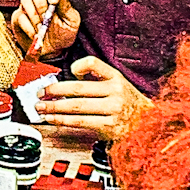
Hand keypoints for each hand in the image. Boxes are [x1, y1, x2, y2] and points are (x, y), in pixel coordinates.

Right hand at [11, 0, 80, 56]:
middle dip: (42, 3)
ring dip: (35, 16)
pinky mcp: (18, 18)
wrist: (53, 52)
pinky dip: (29, 27)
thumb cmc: (63, 34)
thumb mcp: (71, 21)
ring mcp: (26, 7)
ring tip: (43, 27)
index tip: (54, 0)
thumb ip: (66, 5)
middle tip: (48, 16)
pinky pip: (20, 16)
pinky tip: (36, 33)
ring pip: (25, 0)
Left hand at [33, 56, 147, 134]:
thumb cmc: (128, 103)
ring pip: (76, 107)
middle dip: (54, 91)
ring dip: (54, 108)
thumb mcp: (118, 84)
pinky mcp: (109, 127)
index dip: (77, 66)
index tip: (67, 72)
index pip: (92, 63)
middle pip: (77, 89)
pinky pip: (80, 122)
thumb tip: (69, 79)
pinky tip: (53, 119)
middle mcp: (115, 92)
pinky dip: (63, 121)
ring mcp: (112, 110)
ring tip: (41, 108)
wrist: (150, 125)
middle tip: (40, 93)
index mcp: (116, 77)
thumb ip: (97, 78)